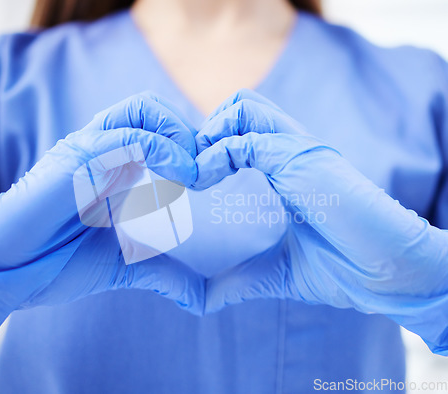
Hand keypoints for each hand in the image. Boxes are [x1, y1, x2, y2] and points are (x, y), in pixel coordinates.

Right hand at [0, 93, 205, 364]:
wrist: (2, 275)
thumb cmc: (53, 264)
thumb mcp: (123, 265)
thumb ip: (163, 273)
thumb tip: (200, 298)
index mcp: (111, 167)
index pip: (157, 129)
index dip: (188, 145)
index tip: (209, 177)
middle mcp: (100, 151)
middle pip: (150, 108)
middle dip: (185, 130)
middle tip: (203, 170)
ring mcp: (85, 152)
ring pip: (141, 111)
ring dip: (177, 134)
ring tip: (193, 173)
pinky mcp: (75, 161)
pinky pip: (127, 138)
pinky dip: (164, 150)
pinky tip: (179, 177)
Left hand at [192, 89, 447, 353]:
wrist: (390, 278)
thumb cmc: (344, 270)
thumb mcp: (276, 272)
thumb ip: (236, 279)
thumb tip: (196, 301)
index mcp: (289, 169)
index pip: (242, 130)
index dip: (209, 146)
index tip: (187, 180)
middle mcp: (293, 151)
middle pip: (239, 107)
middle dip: (206, 132)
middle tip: (190, 172)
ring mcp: (299, 151)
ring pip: (242, 108)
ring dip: (209, 135)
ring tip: (196, 175)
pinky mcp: (302, 160)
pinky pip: (247, 140)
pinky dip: (215, 156)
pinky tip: (203, 182)